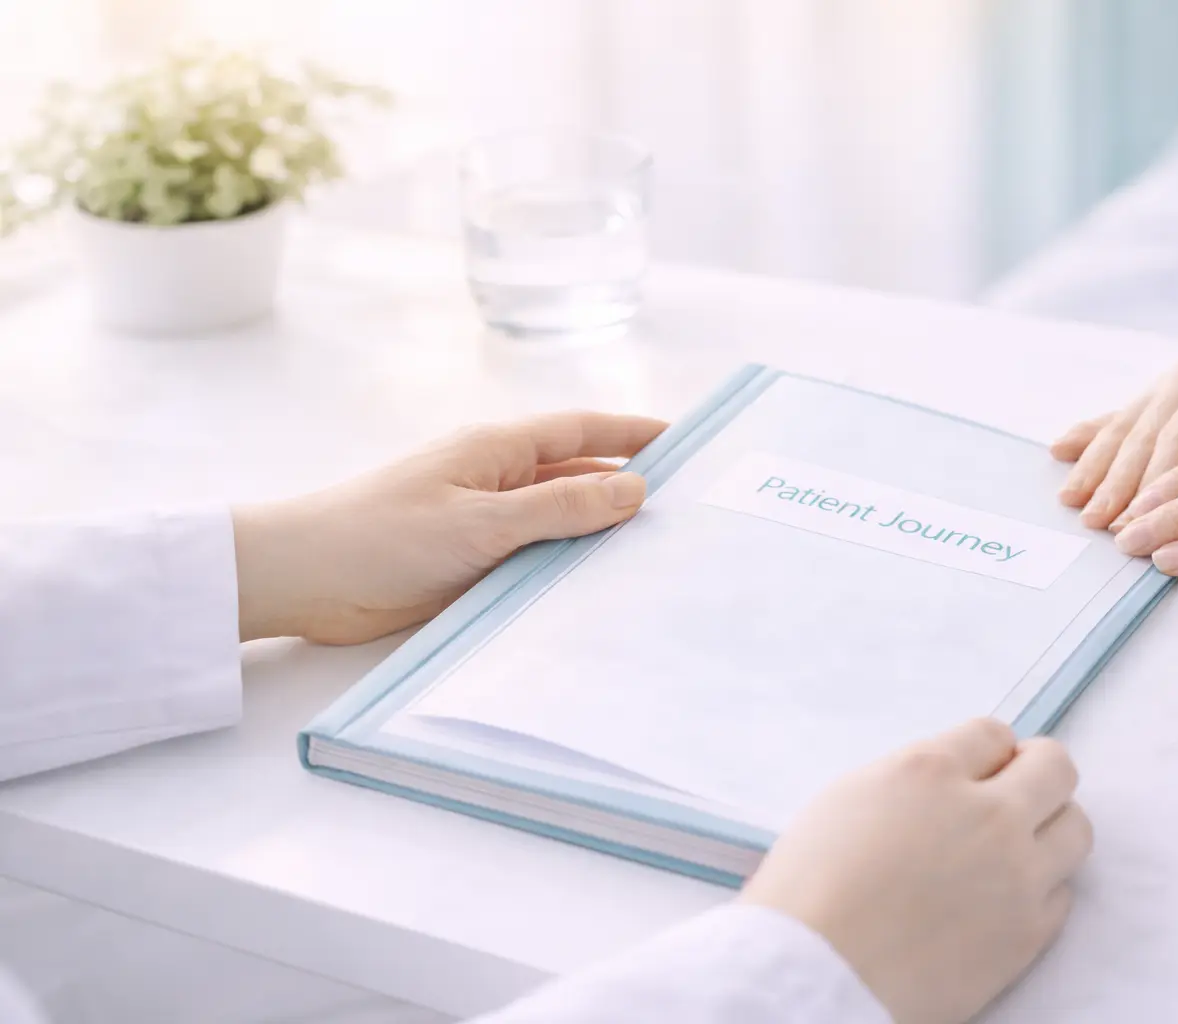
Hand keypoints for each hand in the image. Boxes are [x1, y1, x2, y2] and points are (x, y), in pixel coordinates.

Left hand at [232, 412, 666, 642]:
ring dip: (598, 537)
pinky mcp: (470, 566)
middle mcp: (497, 481)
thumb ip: (560, 505)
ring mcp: (484, 524)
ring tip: (658, 559)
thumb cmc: (381, 535)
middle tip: (690, 512)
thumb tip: (634, 486)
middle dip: (629, 489)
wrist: (301, 580)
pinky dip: (565, 572)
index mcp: (498, 450)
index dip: (636, 433)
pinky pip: (533, 563)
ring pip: (559, 524)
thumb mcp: (482, 520)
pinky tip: (597, 594)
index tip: (688, 441)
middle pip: (578, 476)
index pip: (584, 430)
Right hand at [741, 719, 1090, 1023]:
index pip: (992, 734)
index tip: (979, 770)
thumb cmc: (807, 892)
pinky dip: (1040, 890)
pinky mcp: (1029, 933)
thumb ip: (909, 780)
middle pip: (1055, 768)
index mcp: (930, 771)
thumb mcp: (847, 801)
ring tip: (1014, 849)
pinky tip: (1002, 899)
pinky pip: (1062, 894)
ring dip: (1050, 828)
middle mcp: (987, 814)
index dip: (986, 752)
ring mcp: (1017, 875)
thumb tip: (949, 784)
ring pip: (1077, 828)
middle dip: (1036, 773)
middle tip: (1013, 795)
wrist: (815, 978)